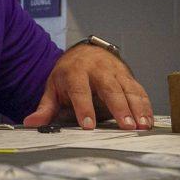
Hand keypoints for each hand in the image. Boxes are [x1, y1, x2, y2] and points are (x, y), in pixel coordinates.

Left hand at [22, 44, 152, 129]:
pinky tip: (148, 120)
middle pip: (109, 88)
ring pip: (128, 89)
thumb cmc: (68, 75)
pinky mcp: (127, 75)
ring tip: (142, 126)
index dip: (84, 107)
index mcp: (75, 72)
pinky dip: (145, 105)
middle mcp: (97, 69)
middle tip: (126, 126)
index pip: (80, 90)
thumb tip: (30, 123)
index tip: (88, 125)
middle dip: (119, 107)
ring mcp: (115, 71)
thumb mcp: (53, 88)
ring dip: (137, 108)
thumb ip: (45, 108)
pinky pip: (138, 90)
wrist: (85, 52)